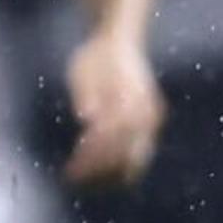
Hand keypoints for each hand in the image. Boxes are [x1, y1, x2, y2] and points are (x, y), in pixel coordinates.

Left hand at [64, 34, 163, 187]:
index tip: (71, 169)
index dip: (92, 157)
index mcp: (131, 99)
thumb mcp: (83, 69)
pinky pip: (137, 158)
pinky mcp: (148, 127)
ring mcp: (150, 122)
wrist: (120, 42)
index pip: (113, 138)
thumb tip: (87, 117)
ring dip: (110, 176)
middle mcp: (146, 114)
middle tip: (73, 178)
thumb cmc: (96, 57)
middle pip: (127, 157)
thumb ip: (86, 93)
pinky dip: (118, 169)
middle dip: (100, 173)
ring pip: (136, 163)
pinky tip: (96, 171)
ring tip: (83, 180)